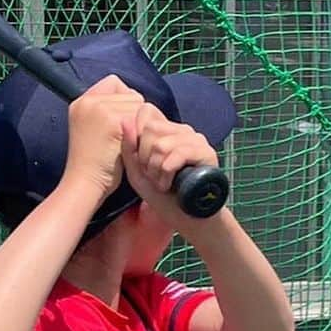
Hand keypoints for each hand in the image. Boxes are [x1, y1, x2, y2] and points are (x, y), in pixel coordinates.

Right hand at [61, 76, 147, 201]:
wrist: (84, 182)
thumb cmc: (93, 164)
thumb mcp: (92, 130)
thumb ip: (106, 112)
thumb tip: (135, 101)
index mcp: (82, 101)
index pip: (114, 83)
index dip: (125, 100)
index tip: (125, 120)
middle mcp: (89, 101)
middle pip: (130, 94)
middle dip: (134, 113)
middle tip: (129, 136)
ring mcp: (100, 109)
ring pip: (138, 105)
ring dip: (139, 123)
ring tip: (129, 142)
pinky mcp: (113, 122)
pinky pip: (140, 119)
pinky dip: (141, 133)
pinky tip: (133, 147)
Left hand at [120, 104, 220, 232]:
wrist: (186, 219)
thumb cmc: (163, 197)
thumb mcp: (137, 172)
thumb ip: (128, 147)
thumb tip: (125, 120)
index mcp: (167, 130)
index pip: (146, 112)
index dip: (137, 136)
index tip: (142, 161)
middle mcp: (183, 130)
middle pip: (151, 128)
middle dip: (144, 157)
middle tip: (152, 176)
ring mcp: (196, 139)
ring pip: (162, 144)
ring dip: (155, 169)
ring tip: (161, 183)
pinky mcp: (206, 152)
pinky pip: (177, 154)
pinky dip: (167, 173)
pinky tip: (169, 185)